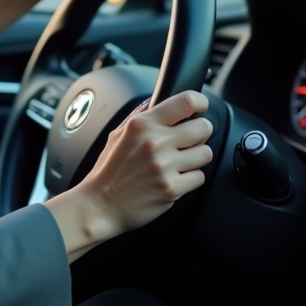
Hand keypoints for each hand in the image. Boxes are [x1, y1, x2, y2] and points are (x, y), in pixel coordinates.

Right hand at [45, 91, 212, 258]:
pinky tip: (175, 178)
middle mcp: (155, 143)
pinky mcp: (172, 189)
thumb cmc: (108, 171)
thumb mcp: (117, 134)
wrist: (100, 205)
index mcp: (142, 125)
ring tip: (180, 161)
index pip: (185, 102)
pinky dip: (191, 179)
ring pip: (206, 153)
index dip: (199, 103)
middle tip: (190, 140)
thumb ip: (140, 115)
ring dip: (197, 157)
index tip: (200, 107)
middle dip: (200, 133)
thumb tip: (160, 100)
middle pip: (204, 128)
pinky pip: (200, 177)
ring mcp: (164, 166)